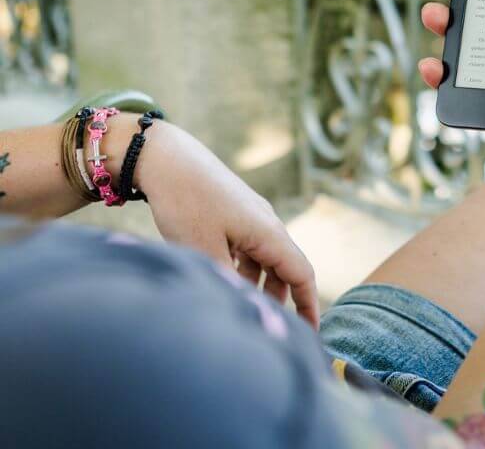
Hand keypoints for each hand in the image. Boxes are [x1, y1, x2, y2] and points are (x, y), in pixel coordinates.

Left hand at [115, 117, 319, 328]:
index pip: (302, 275)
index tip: (310, 334)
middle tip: (270, 329)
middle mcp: (267, 224)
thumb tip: (244, 311)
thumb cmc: (187, 203)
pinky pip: (247, 248)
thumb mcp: (204, 252)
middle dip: (281, 300)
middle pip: (285, 269)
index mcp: (269, 233)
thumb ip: (228, 284)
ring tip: (241, 308)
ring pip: (264, 259)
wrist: (166, 158)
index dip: (309, 306)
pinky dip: (242, 268)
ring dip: (258, 285)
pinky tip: (222, 279)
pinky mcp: (233, 213)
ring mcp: (250, 217)